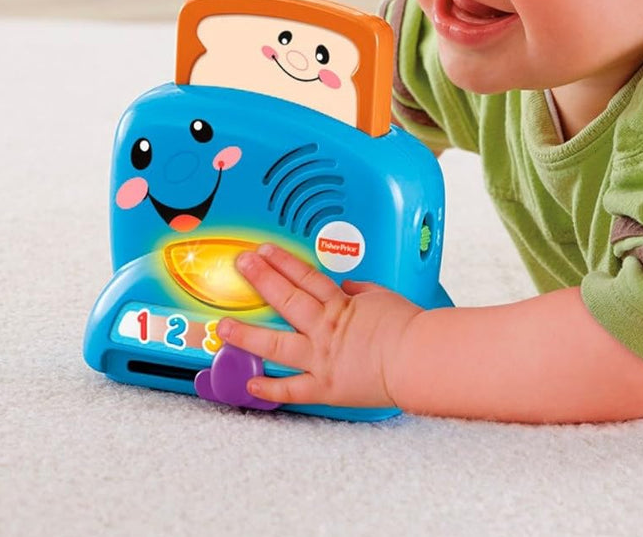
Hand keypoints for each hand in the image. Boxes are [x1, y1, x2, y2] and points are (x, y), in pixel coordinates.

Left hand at [216, 243, 424, 409]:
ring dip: (247, 334)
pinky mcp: (324, 388)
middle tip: (241, 266)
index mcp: (341, 306)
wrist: (418, 359)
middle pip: (286, 299)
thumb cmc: (410, 329)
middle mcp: (325, 329)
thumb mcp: (386, 298)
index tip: (264, 252)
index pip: (305, 277)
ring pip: (276, 345)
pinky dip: (270, 390)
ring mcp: (321, 359)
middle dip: (260, 279)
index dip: (282, 262)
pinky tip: (249, 386)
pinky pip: (291, 390)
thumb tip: (349, 287)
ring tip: (223, 327)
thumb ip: (363, 291)